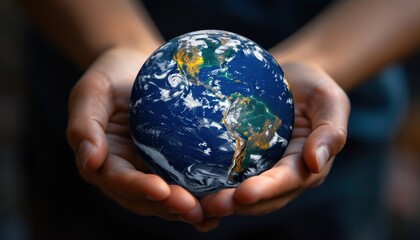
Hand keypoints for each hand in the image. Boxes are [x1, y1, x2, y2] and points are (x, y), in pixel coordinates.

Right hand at [66, 47, 202, 223]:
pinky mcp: (172, 165)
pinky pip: (185, 184)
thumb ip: (84, 125)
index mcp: (103, 161)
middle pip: (146, 199)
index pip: (118, 180)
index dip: (138, 188)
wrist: (137, 66)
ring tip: (212, 211)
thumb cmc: (110, 75)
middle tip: (194, 209)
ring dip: (188, 209)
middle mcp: (127, 173)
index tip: (161, 189)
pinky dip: (202, 197)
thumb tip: (89, 161)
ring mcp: (150, 170)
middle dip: (169, 206)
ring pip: (167, 199)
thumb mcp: (91, 92)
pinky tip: (223, 203)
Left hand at [195, 61, 349, 230]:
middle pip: (262, 198)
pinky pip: (228, 178)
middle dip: (237, 205)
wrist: (291, 78)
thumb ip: (331, 131)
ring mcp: (262, 171)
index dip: (266, 190)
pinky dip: (210, 186)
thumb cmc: (312, 86)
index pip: (286, 182)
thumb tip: (316, 163)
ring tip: (195, 204)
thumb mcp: (329, 100)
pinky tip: (187, 186)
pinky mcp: (244, 162)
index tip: (243, 193)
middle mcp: (283, 175)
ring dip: (221, 202)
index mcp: (306, 165)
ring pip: (242, 196)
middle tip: (209, 206)